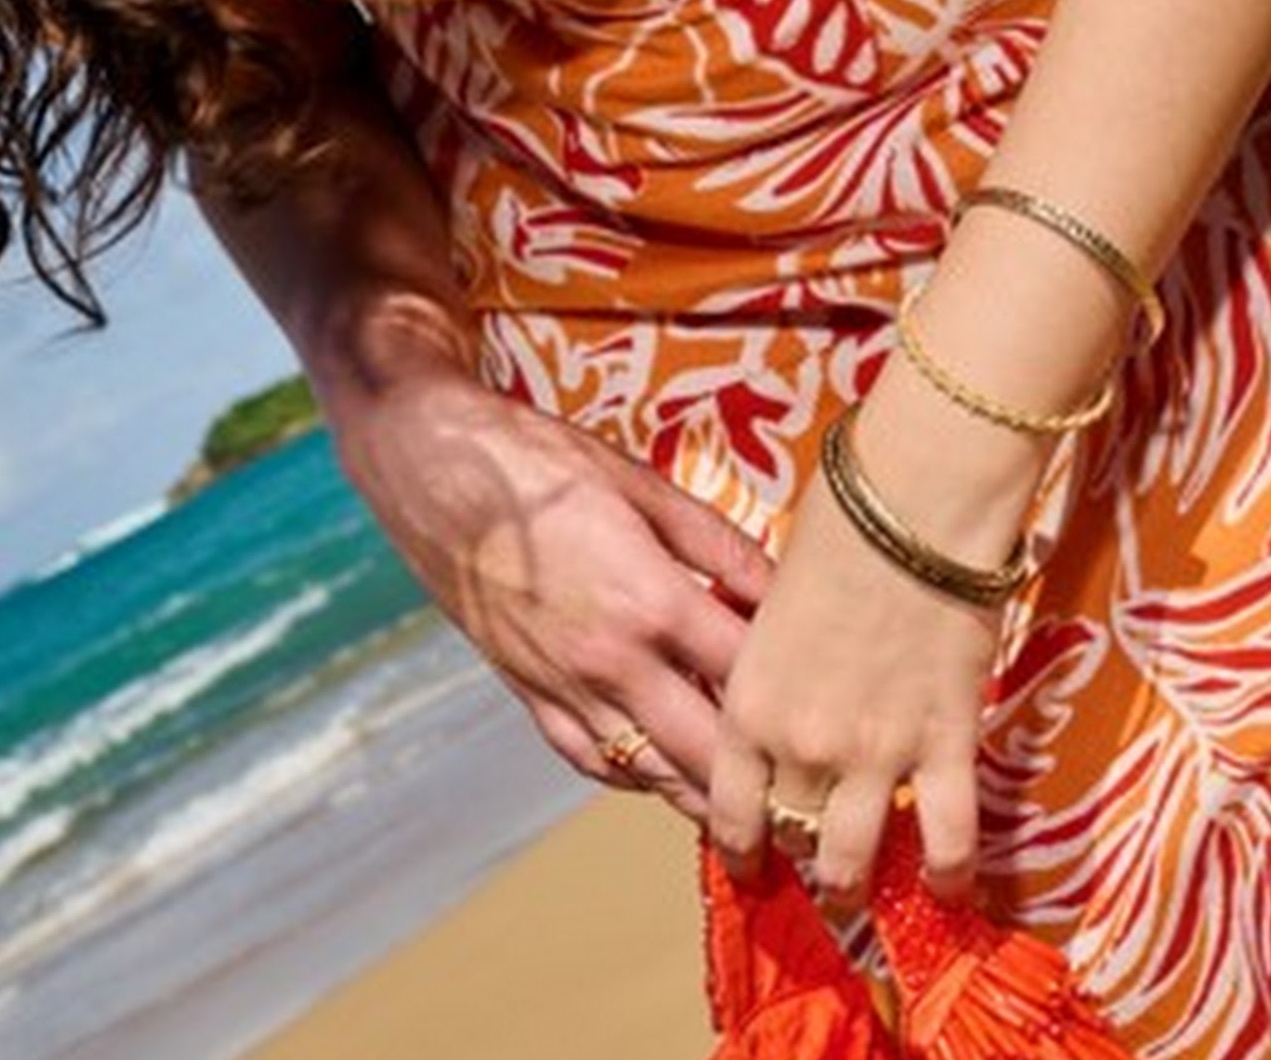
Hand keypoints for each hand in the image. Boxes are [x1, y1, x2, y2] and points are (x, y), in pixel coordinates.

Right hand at [330, 357, 773, 821]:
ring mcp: (564, 685)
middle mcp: (609, 660)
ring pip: (655, 775)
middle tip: (818, 796)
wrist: (430, 468)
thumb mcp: (640, 484)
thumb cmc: (537, 463)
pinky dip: (640, 777)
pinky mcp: (527, 693)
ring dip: (710, 797)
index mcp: (648, 599)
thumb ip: (718, 543)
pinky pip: (595, 761)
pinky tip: (668, 768)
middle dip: (769, 784)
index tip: (840, 707)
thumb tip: (784, 586)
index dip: (802, 697)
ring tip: (761, 807)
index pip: (750, 676)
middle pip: (712, 754)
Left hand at [707, 449, 1006, 907]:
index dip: (739, 844)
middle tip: (812, 864)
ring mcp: (875, 752)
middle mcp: (802, 742)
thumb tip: (769, 701)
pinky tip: (947, 887)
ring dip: (856, 879)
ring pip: (856, 857)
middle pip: (793, 835)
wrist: (909, 510)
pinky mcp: (944, 744)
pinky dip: (948, 872)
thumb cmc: (834, 533)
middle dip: (800, 857)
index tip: (747, 861)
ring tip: (860, 885)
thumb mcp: (770, 605)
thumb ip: (767, 669)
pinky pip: (946, 837)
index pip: (729, 806)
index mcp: (750, 701)